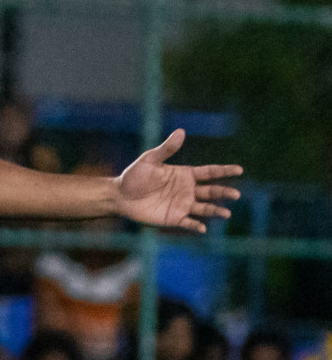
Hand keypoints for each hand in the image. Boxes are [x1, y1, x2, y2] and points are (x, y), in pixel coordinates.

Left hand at [116, 129, 241, 233]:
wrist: (120, 195)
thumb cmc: (135, 175)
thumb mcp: (150, 160)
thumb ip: (167, 149)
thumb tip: (181, 131)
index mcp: (185, 175)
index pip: (210, 172)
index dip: (224, 171)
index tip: (239, 170)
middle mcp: (188, 190)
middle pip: (211, 191)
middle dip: (224, 192)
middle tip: (236, 194)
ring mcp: (182, 204)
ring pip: (204, 208)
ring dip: (216, 210)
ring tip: (226, 214)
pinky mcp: (173, 218)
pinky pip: (188, 222)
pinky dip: (196, 225)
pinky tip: (203, 228)